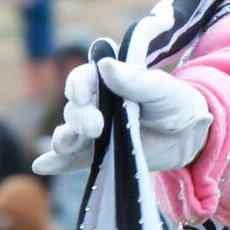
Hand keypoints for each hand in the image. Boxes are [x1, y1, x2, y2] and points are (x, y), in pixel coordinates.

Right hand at [32, 55, 212, 174]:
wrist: (188, 135)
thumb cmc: (175, 103)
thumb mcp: (161, 89)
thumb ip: (135, 80)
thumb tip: (105, 65)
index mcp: (108, 82)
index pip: (83, 79)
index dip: (78, 85)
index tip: (81, 95)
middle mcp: (96, 104)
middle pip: (75, 108)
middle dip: (79, 117)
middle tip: (95, 127)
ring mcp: (95, 131)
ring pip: (70, 133)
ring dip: (63, 138)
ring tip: (64, 145)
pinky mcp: (97, 155)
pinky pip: (73, 159)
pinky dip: (56, 162)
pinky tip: (41, 165)